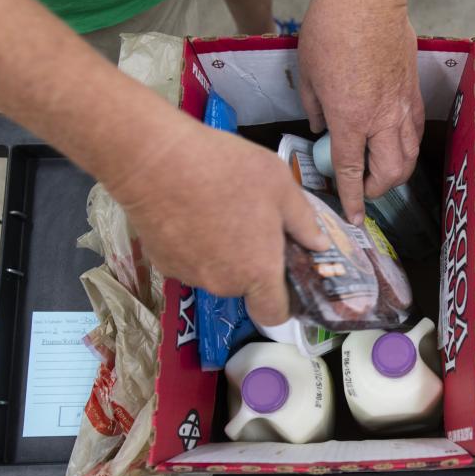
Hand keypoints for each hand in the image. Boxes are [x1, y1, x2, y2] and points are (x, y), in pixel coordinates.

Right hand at [105, 115, 328, 325]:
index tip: (283, 277)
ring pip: (215, 273)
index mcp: (258, 271)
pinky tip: (190, 212)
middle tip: (251, 224)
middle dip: (251, 264)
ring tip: (218, 210)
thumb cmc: (227, 169)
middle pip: (244, 287)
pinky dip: (193, 245)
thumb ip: (304, 221)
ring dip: (221, 253)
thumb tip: (318, 245)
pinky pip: (189, 261)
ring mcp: (189, 275)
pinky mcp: (162, 263)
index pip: (274, 315)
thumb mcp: (280, 185)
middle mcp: (223, 283)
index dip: (283, 302)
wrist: (156, 160)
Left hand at [298, 0, 423, 224]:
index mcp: (350, 118)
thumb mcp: (307, 74)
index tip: (353, 218)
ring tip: (381, 173)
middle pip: (389, 172)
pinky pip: (416, 130)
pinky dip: (408, 145)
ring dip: (396, 173)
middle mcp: (381, 119)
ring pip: (410, 155)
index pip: (352, 172)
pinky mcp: (414, 90)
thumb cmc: (330, 29)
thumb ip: (314, 108)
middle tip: (362, 189)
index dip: (352, 199)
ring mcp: (402, 105)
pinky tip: (397, 144)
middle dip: (377, 190)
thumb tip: (320, 128)